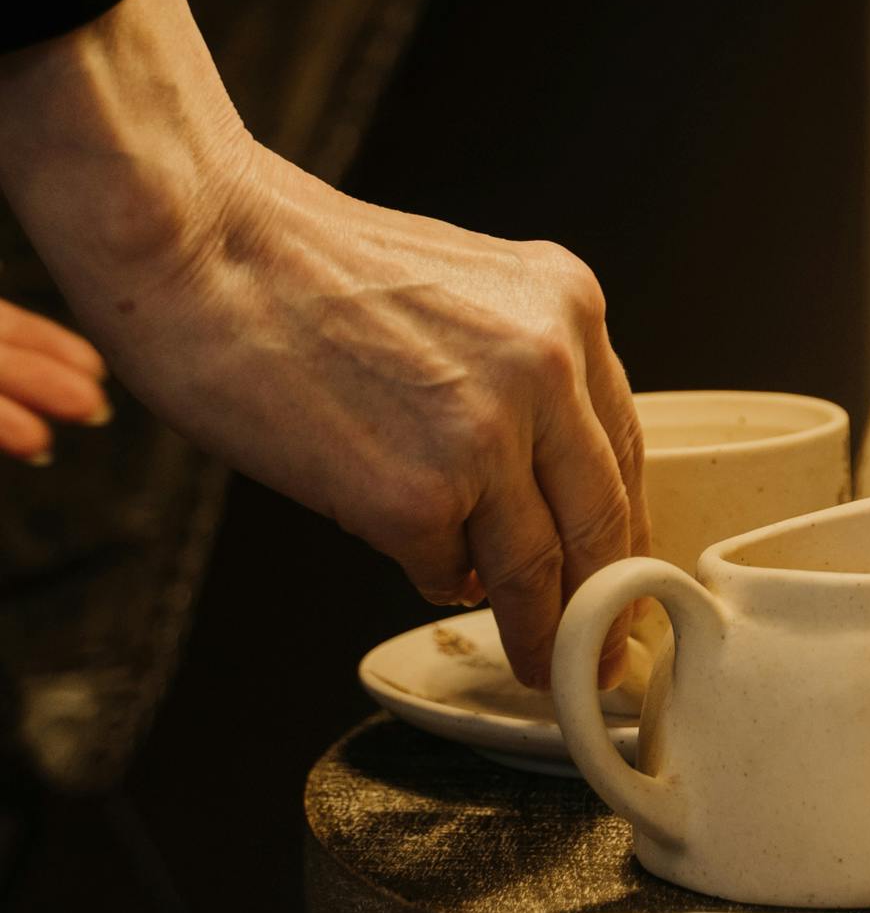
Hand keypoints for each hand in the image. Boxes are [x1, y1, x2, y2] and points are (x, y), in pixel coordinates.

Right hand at [0, 0, 645, 685]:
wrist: (204, 248)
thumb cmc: (302, 264)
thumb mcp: (461, 289)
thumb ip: (514, 369)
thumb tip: (529, 479)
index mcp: (566, 303)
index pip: (620, 441)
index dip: (621, 523)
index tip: (622, 575)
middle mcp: (549, 364)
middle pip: (602, 515)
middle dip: (605, 600)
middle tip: (602, 655)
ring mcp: (487, 433)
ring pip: (541, 566)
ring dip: (540, 630)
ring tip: (537, 664)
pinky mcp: (415, 498)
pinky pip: (446, 572)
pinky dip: (434, 580)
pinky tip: (415, 564)